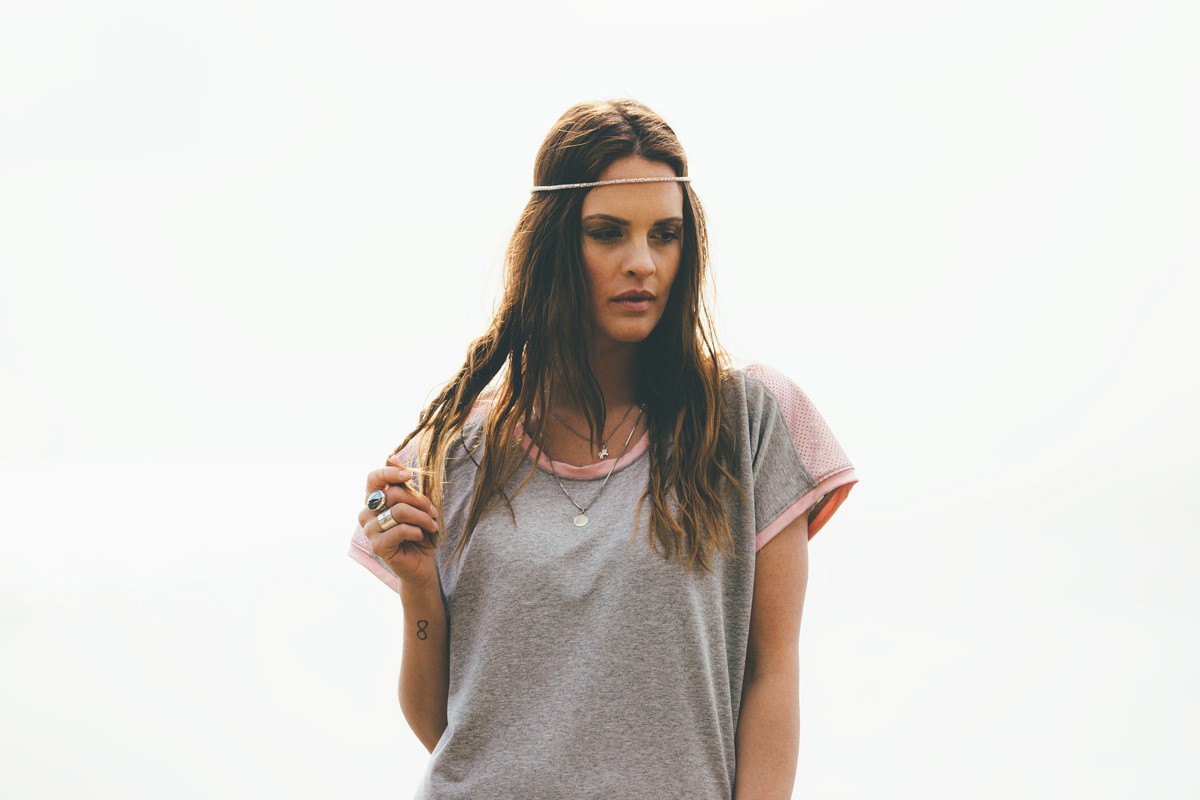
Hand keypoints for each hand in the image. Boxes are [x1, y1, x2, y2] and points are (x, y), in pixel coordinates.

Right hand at [358, 455, 440, 591]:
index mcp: (374, 500)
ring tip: (432, 526)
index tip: (409, 476)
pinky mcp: (377, 546)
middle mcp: (367, 514)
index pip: (373, 478)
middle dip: (419, 500)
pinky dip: (417, 531)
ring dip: (422, 517)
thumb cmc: (418, 532)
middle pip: (392, 494)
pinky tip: (421, 537)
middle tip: (434, 512)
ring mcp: (370, 531)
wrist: (422, 564)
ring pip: (399, 512)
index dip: (390, 473)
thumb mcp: (414, 504)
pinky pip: (400, 530)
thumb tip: (392, 456)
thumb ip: (403, 484)